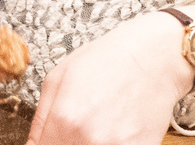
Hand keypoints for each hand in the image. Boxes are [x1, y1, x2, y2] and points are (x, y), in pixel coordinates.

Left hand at [28, 13, 192, 144]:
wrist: (154, 58)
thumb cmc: (109, 60)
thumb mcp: (59, 77)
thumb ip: (40, 119)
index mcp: (65, 119)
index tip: (50, 140)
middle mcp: (89, 138)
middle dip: (64, 144)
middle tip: (73, 131)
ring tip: (97, 127)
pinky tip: (114, 131)